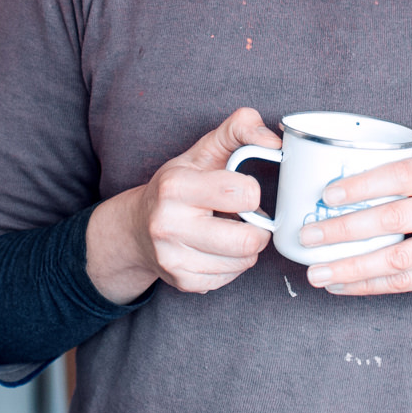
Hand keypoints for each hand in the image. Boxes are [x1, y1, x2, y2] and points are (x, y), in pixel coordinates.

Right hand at [85, 107, 280, 303]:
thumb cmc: (177, 186)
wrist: (136, 228)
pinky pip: (232, 277)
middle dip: (258, 229)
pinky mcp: (183, 282)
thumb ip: (239, 130)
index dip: (251, 192)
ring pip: (244, 261)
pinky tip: (217, 249)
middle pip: (248, 240)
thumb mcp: (202, 151)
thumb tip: (275, 140)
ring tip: (229, 231)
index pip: (243, 195)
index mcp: (176, 187)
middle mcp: (169, 225)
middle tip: (246, 218)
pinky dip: (233, 264)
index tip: (241, 191)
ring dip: (247, 247)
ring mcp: (174, 258)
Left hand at [300, 154, 411, 307]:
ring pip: (395, 259)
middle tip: (309, 237)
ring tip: (316, 272)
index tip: (328, 195)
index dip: (362, 185)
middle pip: (392, 219)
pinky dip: (368, 285)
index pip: (399, 176)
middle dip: (345, 230)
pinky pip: (404, 283)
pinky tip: (342, 285)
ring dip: (351, 267)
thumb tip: (339, 192)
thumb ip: (406, 181)